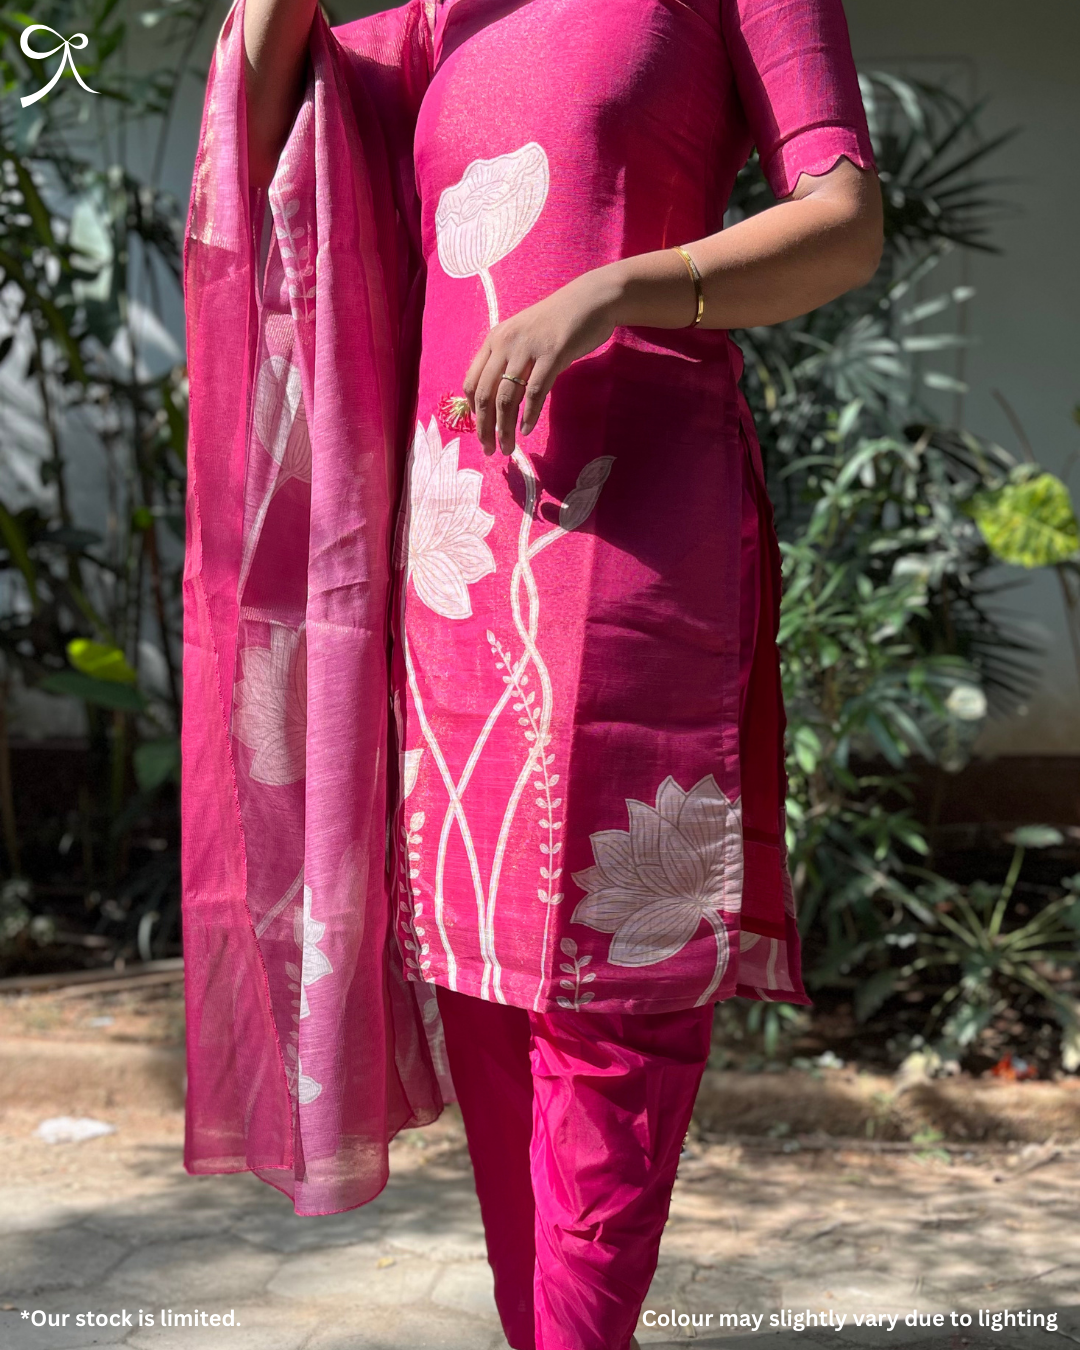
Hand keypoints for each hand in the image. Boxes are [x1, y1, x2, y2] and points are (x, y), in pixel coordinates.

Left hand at [462, 266, 623, 455]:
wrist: (590, 300)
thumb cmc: (557, 323)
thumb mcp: (524, 338)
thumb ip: (509, 362)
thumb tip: (499, 399)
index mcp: (495, 340)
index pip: (473, 382)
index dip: (474, 411)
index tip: (482, 430)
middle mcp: (506, 343)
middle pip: (486, 394)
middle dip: (485, 427)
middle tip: (489, 450)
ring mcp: (528, 349)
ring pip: (507, 398)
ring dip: (504, 428)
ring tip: (507, 448)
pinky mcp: (553, 354)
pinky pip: (535, 391)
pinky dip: (529, 415)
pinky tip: (526, 430)